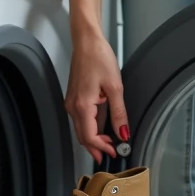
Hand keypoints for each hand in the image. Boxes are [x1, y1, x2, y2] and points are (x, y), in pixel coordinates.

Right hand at [65, 28, 127, 164]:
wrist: (86, 42)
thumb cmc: (98, 58)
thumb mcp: (115, 87)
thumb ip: (119, 113)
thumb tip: (123, 132)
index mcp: (82, 105)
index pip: (90, 137)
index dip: (102, 147)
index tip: (115, 151)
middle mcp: (73, 106)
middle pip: (83, 136)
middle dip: (97, 148)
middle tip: (112, 153)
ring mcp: (72, 102)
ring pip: (81, 129)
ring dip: (94, 139)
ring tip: (109, 144)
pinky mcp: (74, 98)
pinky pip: (81, 119)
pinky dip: (90, 128)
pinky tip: (102, 130)